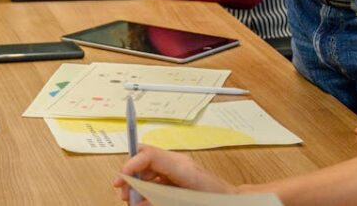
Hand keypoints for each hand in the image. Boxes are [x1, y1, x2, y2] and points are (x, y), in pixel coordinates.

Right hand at [113, 145, 235, 202]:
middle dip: (130, 174)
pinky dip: (147, 189)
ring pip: (148, 169)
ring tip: (132, 200)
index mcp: (181, 167)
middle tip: (123, 193)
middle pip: (144, 158)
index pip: (149, 155)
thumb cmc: (215, 200)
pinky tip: (143, 201)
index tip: (121, 180)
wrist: (234, 202)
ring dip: (137, 183)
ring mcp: (178, 169)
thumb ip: (158, 199)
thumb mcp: (184, 201)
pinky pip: (156, 178)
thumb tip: (138, 203)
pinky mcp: (179, 177)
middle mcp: (177, 163)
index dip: (131, 164)